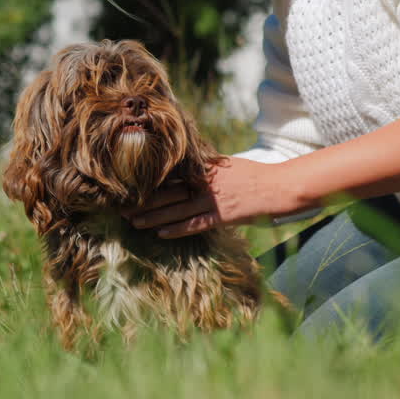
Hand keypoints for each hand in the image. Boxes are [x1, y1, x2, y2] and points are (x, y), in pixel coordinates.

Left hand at [124, 157, 298, 237]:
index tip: (129, 186)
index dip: (149, 181)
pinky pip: (194, 224)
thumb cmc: (254, 175)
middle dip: (144, 200)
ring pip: (175, 209)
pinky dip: (176, 229)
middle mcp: (204, 183)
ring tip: (133, 221)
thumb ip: (206, 167)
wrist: (278, 187)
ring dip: (153, 217)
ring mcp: (213, 200)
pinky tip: (160, 233)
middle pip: (167, 192)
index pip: (171, 174)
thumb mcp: (228, 165)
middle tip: (121, 207)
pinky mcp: (222, 216)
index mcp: (205, 168)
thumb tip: (188, 166)